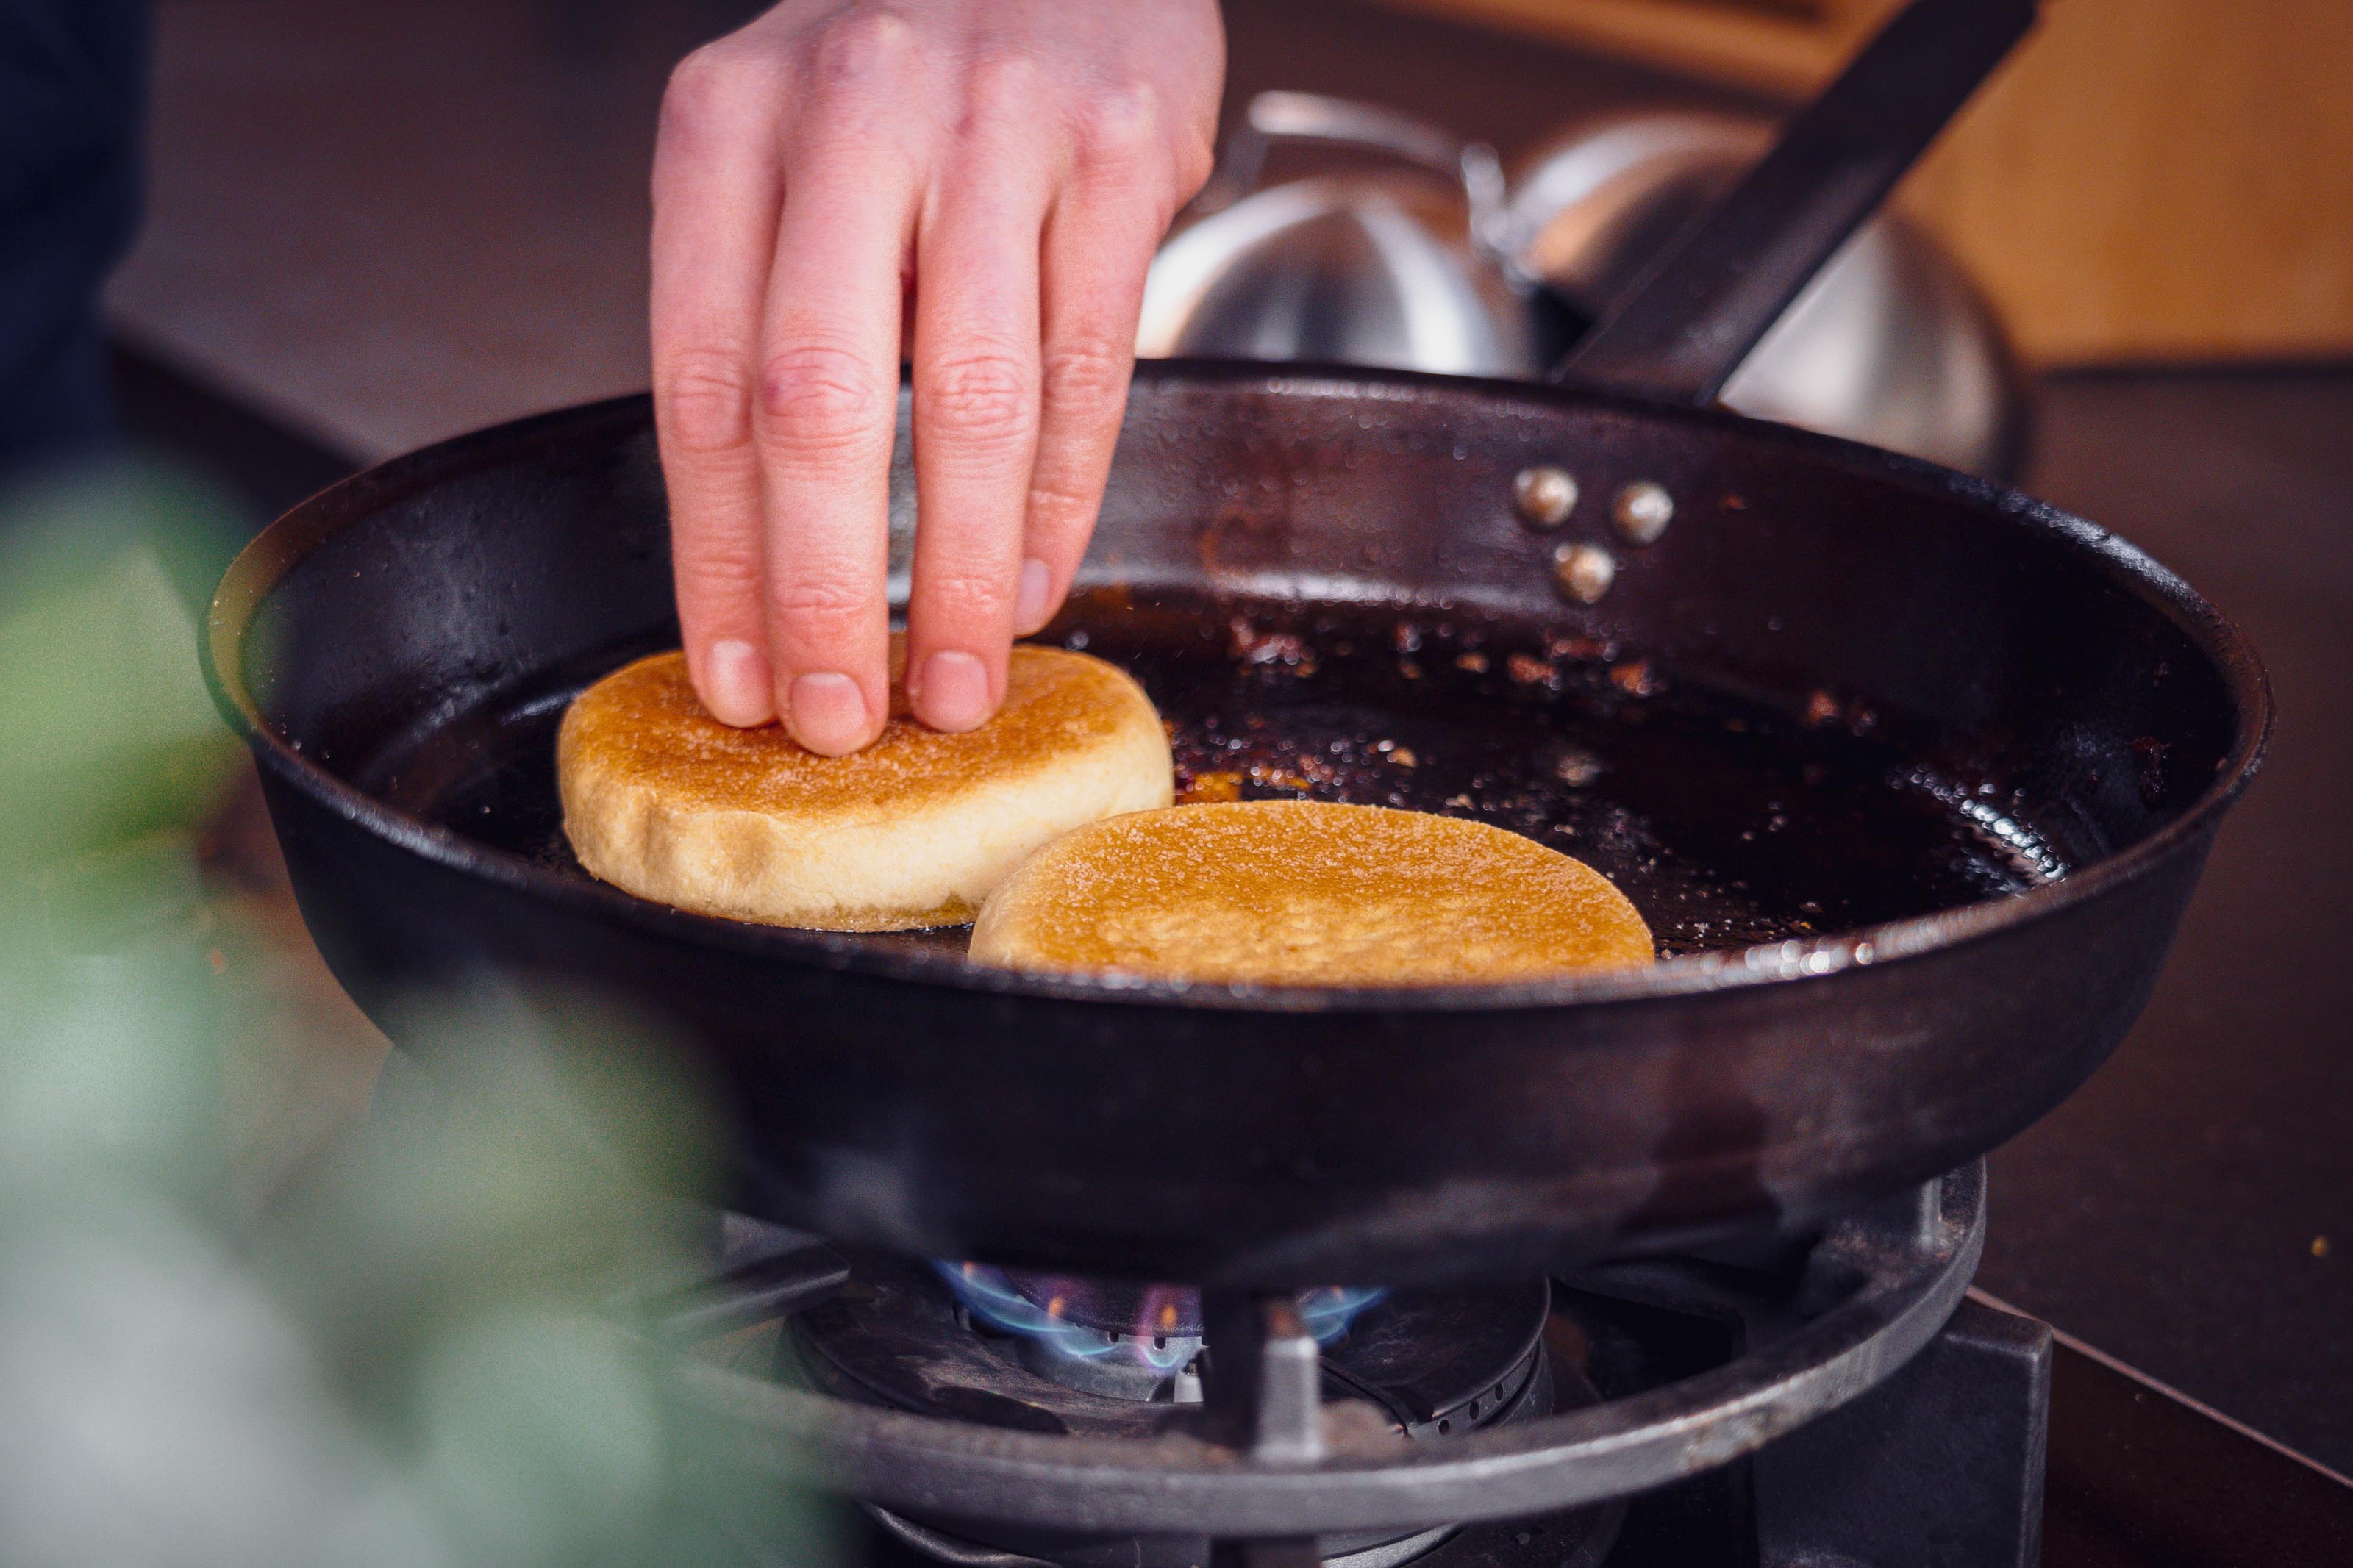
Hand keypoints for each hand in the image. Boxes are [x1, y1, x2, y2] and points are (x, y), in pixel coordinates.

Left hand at [651, 0, 1223, 751]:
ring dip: (957, 572)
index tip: (735, 675)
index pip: (703, 383)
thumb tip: (764, 558)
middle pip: (820, 403)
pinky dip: (1061, 500)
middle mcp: (853, 110)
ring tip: (951, 682)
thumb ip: (766, 317)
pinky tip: (1030, 581)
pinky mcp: (1125, 150)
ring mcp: (998, 123)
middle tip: (837, 717)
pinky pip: (1092, 368)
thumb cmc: (907, 76)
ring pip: (975, 400)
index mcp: (729, 124)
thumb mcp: (790, 156)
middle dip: (824, 591)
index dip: (718, 556)